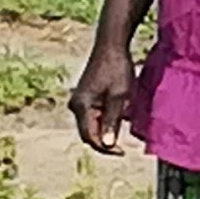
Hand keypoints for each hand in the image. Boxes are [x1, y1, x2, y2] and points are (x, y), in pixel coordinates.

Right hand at [69, 32, 137, 152]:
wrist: (111, 46)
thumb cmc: (117, 69)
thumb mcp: (119, 96)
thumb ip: (112, 120)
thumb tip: (107, 144)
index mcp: (81, 106)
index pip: (89, 137)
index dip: (105, 148)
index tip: (122, 152)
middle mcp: (76, 105)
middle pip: (88, 132)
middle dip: (104, 141)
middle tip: (123, 147)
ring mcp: (80, 101)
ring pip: (92, 125)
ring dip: (106, 130)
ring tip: (123, 131)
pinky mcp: (86, 97)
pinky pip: (94, 115)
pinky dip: (106, 121)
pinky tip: (120, 119)